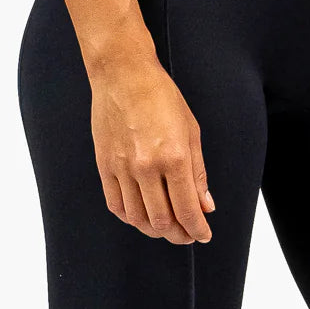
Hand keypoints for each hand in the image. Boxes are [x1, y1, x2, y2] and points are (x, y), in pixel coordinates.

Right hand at [90, 53, 215, 243]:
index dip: (197, 229)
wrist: (123, 74)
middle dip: (179, 234)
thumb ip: (198, 171)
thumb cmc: (160, 95)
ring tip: (166, 226)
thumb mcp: (190, 129)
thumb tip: (205, 206)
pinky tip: (142, 214)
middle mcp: (147, 167)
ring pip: (138, 219)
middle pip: (162, 221)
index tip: (203, 235)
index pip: (187, 210)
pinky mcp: (104, 166)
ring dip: (155, 230)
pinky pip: (116, 206)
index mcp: (174, 156)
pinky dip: (131, 217)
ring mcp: (122, 168)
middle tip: (187, 233)